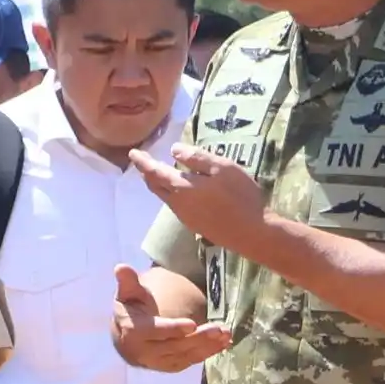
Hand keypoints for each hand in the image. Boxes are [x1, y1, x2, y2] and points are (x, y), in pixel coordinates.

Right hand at [112, 265, 234, 372]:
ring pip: (185, 355)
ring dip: (208, 346)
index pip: (153, 331)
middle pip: (174, 346)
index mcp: (132, 332)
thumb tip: (121, 267)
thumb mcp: (127, 294)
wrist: (126, 338)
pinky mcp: (170, 367)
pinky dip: (208, 353)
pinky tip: (223, 343)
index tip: (192, 324)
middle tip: (220, 329)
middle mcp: (144, 352)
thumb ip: (127, 282)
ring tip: (226, 334)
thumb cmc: (130, 309)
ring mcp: (158, 362)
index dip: (172, 329)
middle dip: (199, 338)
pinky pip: (191, 361)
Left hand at [128, 142, 272, 256]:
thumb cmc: (240, 196)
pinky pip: (175, 205)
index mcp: (182, 187)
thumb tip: (174, 150)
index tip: (132, 153)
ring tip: (158, 173)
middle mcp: (177, 203)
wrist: (252, 233)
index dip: (142, 162)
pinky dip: (170, 193)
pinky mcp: (195, 225)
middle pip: (155, 186)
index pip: (155, 171)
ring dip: (158, 184)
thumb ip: (196, 158)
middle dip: (147, 173)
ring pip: (164, 197)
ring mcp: (185, 217)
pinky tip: (180, 190)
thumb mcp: (222, 168)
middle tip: (142, 162)